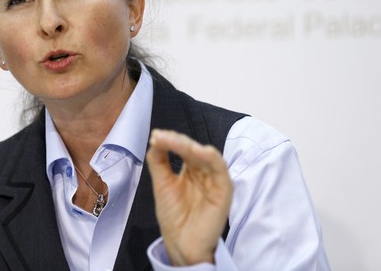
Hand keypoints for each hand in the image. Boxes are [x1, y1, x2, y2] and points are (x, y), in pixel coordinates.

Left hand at [146, 129, 232, 265]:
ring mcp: (214, 179)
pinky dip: (210, 157)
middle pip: (193, 149)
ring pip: (206, 155)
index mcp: (191, 169)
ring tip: (174, 142)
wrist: (181, 244)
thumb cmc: (174, 217)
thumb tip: (156, 139)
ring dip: (190, 146)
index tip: (156, 136)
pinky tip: (198, 151)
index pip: (183, 147)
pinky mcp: (224, 189)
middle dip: (177, 140)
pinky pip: (220, 169)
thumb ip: (159, 161)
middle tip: (161, 137)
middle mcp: (204, 171)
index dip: (170, 139)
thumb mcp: (162, 183)